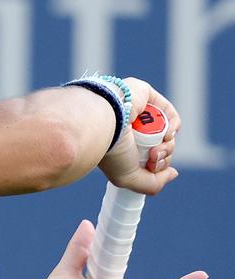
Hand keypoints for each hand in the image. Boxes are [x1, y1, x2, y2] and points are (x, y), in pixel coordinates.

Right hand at [99, 78, 180, 194]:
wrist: (104, 123)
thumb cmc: (111, 150)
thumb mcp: (128, 177)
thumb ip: (152, 183)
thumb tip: (173, 173)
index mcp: (120, 145)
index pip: (148, 156)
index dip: (156, 165)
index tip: (150, 168)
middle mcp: (128, 128)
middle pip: (159, 145)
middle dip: (163, 156)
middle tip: (153, 157)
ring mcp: (137, 111)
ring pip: (165, 132)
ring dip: (168, 144)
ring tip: (157, 147)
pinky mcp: (144, 95)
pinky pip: (169, 113)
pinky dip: (173, 125)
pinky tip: (166, 133)